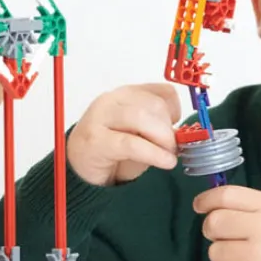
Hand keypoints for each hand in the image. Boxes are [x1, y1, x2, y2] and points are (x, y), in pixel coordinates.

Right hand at [66, 83, 181, 186]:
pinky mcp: (95, 140)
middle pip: (153, 104)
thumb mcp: (139, 135)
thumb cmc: (112, 152)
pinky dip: (153, 153)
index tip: (177, 127)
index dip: (176, 110)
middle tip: (174, 148)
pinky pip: (131, 143)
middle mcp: (112, 100)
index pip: (162, 91)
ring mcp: (100, 118)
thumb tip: (183, 134)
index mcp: (126, 95)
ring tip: (169, 156)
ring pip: (141, 118)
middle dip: (169, 129)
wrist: (78, 170)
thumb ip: (157, 128)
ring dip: (162, 139)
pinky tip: (164, 162)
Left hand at [191, 184, 260, 260]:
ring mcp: (260, 258)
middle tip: (227, 240)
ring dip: (223, 259)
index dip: (207, 200)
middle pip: (214, 223)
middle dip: (213, 232)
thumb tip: (207, 207)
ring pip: (214, 253)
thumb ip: (248, 208)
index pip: (226, 195)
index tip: (200, 207)